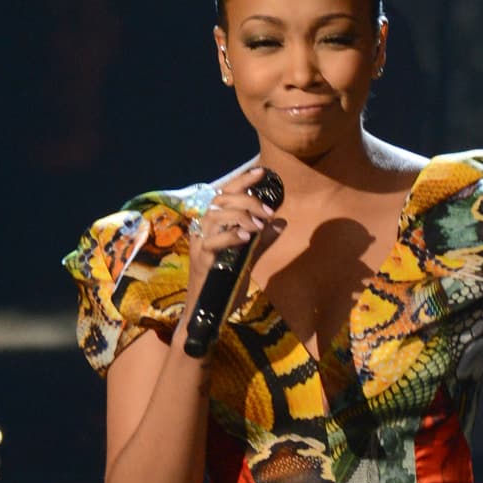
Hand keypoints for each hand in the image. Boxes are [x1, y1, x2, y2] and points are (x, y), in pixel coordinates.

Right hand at [186, 166, 276, 288]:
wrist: (206, 311)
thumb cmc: (224, 282)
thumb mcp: (248, 257)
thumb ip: (263, 240)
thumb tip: (281, 222)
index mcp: (212, 226)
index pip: (224, 195)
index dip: (241, 181)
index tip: (261, 171)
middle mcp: (203, 231)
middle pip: (219, 201)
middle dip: (247, 200)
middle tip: (269, 211)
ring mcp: (200, 245)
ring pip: (215, 217)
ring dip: (241, 216)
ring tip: (261, 224)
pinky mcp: (202, 261)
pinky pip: (214, 243)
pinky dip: (231, 237)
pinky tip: (248, 238)